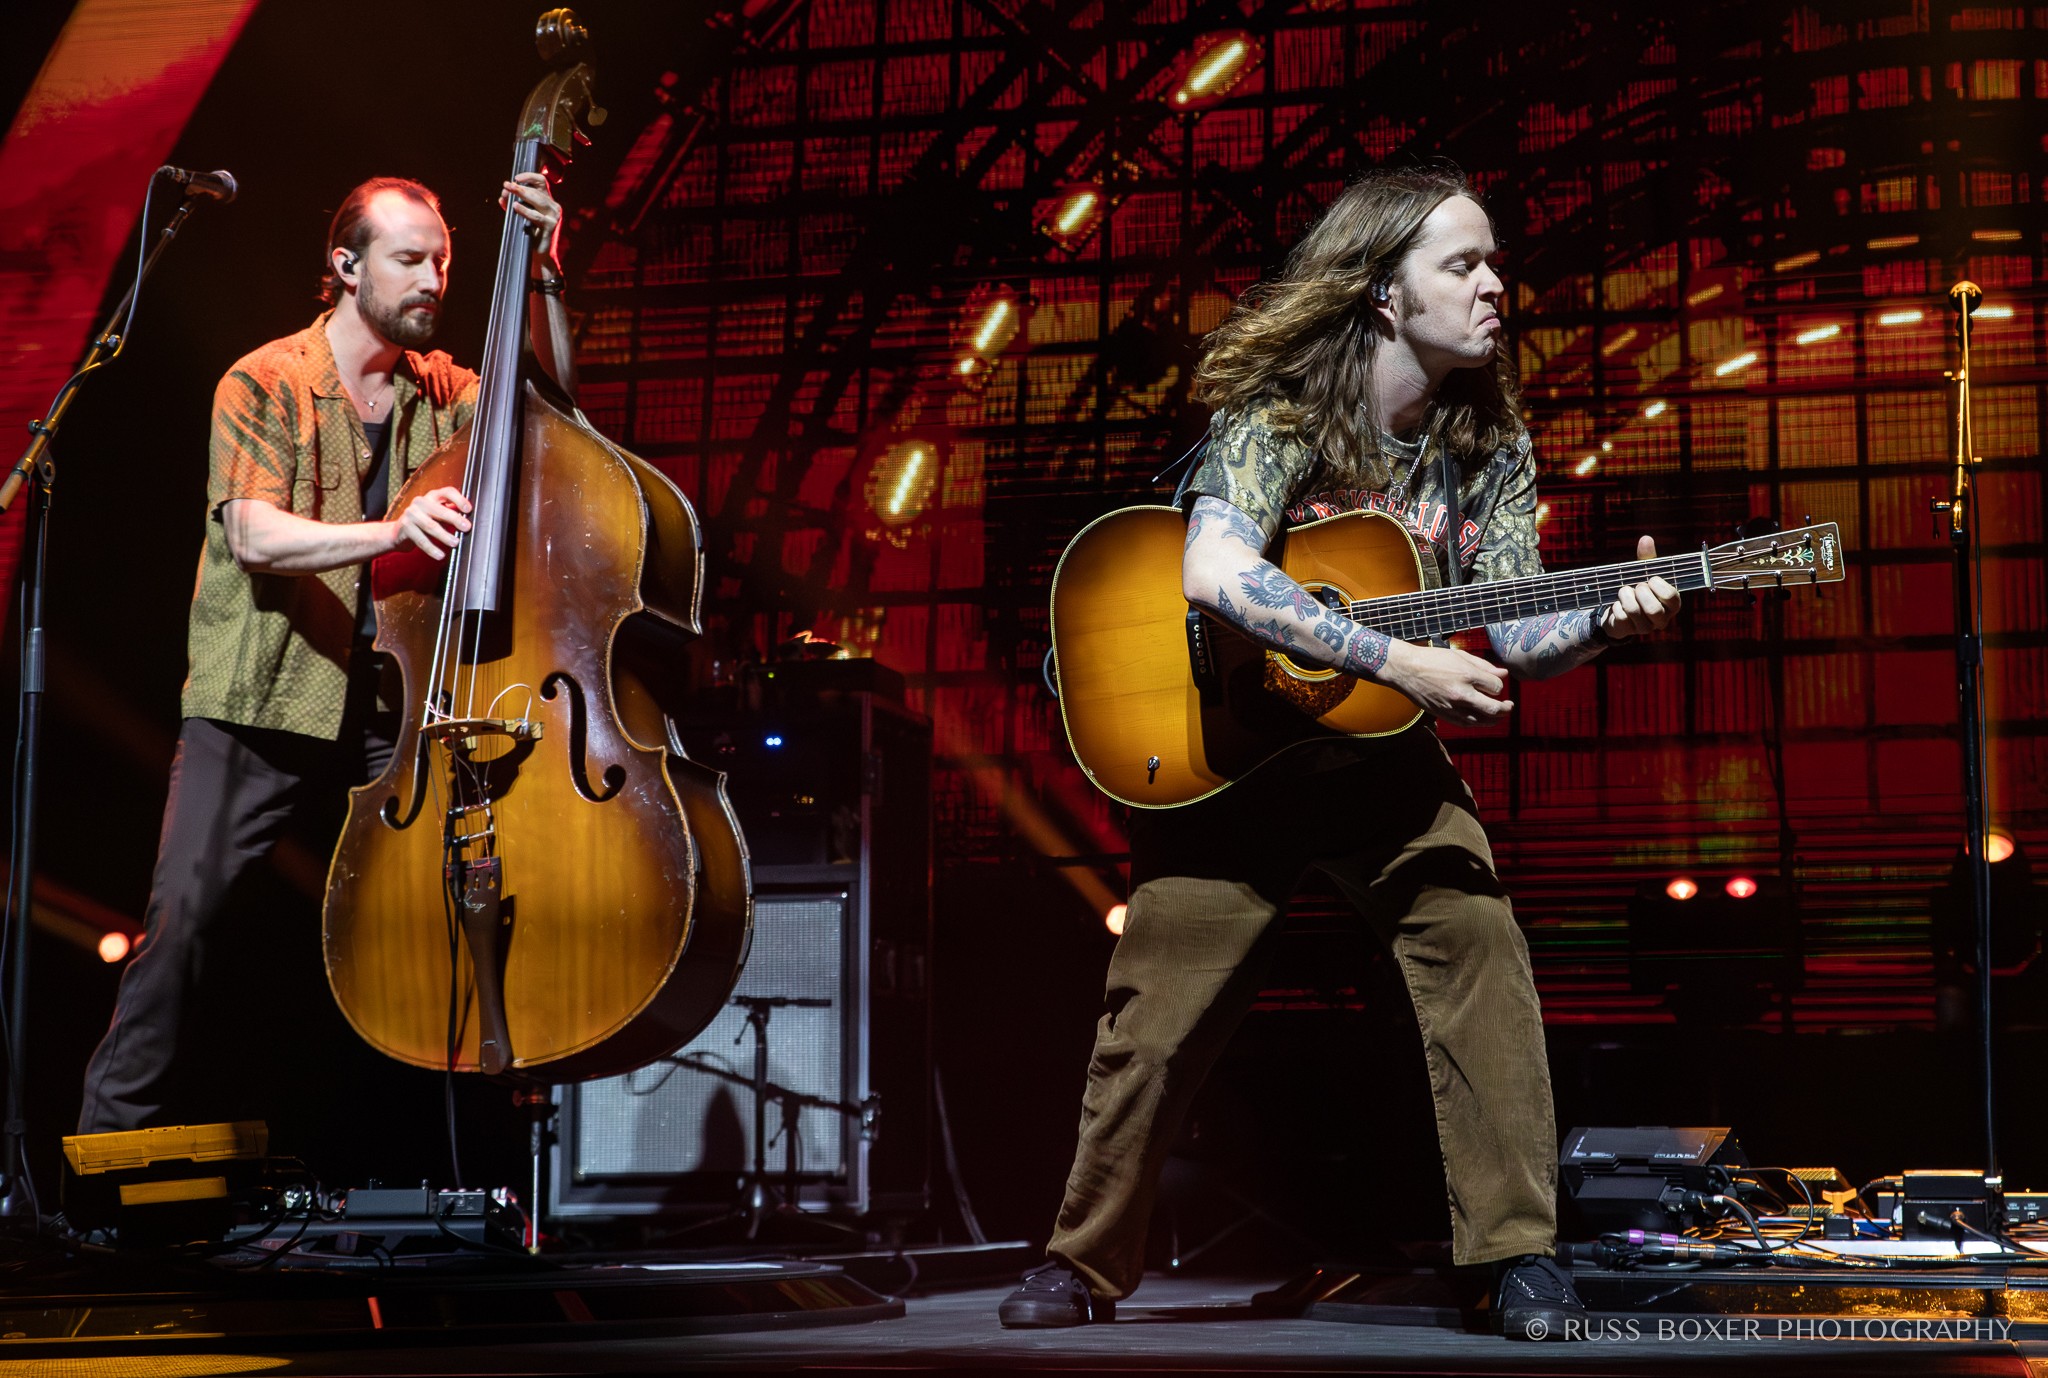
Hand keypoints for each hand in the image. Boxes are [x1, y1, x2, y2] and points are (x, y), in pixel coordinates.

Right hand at [391, 487, 472, 559]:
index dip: (459, 499)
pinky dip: (431, 548)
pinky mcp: (405, 527)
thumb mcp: (438, 514)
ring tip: (455, 543)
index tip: (468, 510)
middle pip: (440, 510)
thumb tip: (471, 519)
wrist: (398, 532)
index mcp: (432, 496)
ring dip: (444, 535)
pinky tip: (440, 555)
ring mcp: (411, 513)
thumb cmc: (424, 522)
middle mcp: (421, 502)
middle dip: (455, 519)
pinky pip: (421, 539)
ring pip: (431, 525)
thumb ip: (452, 513)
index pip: (447, 492)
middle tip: (466, 528)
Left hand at [502, 171, 562, 274]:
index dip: (529, 176)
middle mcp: (552, 206)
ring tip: (509, 192)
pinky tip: (515, 206)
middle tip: (507, 185)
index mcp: (547, 200)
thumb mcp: (520, 215)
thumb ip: (512, 203)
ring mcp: (553, 216)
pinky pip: (536, 216)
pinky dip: (524, 210)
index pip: (541, 182)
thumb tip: (503, 194)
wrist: (539, 254)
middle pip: (537, 191)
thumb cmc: (529, 233)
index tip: (516, 178)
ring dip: (522, 194)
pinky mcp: (550, 227)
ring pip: (537, 200)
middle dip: (520, 187)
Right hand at [1380, 639, 1513, 726]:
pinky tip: (1482, 719)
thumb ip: (1483, 665)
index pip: (1495, 686)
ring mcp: (1452, 706)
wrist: (1406, 670)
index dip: (1499, 686)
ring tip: (1499, 715)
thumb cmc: (1432, 659)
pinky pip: (1467, 724)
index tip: (1494, 683)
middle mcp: (1461, 693)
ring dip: (1495, 719)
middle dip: (1505, 708)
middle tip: (1509, 705)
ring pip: (1482, 720)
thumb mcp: (1459, 656)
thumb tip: (1504, 673)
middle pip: (1493, 708)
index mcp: (1466, 675)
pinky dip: (1478, 723)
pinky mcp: (1444, 714)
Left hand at [1600, 536, 1682, 639]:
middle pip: (1654, 609)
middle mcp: (1662, 619)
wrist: (1615, 610)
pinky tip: (1616, 605)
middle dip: (1640, 592)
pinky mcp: (1628, 631)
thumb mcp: (1642, 573)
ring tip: (1624, 592)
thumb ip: (1646, 558)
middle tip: (1636, 587)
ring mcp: (1645, 628)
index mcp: (1672, 604)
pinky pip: (1620, 616)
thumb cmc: (1636, 589)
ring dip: (1625, 596)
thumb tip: (1646, 538)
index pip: (1672, 597)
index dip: (1658, 586)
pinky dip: (1615, 606)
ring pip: (1635, 611)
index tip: (1650, 578)